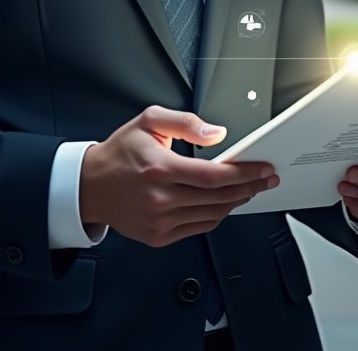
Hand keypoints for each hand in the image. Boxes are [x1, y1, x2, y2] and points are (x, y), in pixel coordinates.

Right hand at [79, 105, 279, 247]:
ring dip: (236, 202)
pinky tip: (224, 203)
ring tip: (248, 188)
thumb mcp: (148, 121)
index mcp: (159, 168)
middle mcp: (160, 198)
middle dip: (249, 187)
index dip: (243, 173)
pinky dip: (217, 215)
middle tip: (265, 178)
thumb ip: (185, 122)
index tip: (261, 168)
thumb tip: (216, 134)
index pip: (213, 176)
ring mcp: (159, 221)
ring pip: (212, 215)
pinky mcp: (159, 236)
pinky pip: (199, 228)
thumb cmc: (120, 152)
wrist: (91, 185)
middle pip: (218, 197)